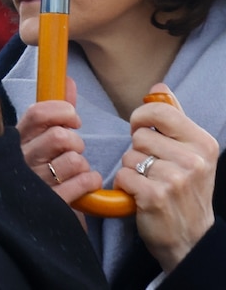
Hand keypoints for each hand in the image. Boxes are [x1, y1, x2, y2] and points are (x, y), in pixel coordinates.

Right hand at [17, 76, 102, 207]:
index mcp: (16, 140)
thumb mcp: (42, 139)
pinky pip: (82, 182)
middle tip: (73, 151)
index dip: (61, 112)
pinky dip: (90, 180)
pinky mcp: (51, 203)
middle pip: (59, 136)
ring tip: (75, 171)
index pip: (36, 114)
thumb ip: (55, 111)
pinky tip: (84, 183)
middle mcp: (21, 160)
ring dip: (82, 164)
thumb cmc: (42, 170)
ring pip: (73, 160)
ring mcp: (34, 182)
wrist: (35, 215)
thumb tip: (67, 80)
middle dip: (76, 142)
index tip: (73, 119)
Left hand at [115, 83, 217, 272]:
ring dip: (131, 169)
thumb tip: (159, 88)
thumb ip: (174, 119)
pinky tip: (140, 195)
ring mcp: (176, 178)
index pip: (160, 112)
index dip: (141, 118)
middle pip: (139, 136)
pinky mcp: (156, 196)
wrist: (191, 238)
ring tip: (149, 183)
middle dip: (137, 151)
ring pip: (129, 156)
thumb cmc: (186, 191)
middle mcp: (194, 159)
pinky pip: (122, 175)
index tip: (141, 130)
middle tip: (152, 169)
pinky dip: (125, 185)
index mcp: (203, 142)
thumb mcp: (191, 153)